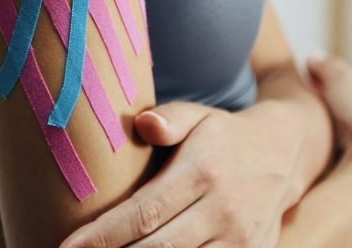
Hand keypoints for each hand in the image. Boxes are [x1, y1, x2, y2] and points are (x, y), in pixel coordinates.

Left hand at [59, 99, 300, 247]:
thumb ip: (170, 118)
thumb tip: (143, 122)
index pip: (144, 213)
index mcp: (203, 172)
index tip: (69, 247)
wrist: (282, 154)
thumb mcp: (198, 115)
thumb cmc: (222, 134)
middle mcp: (223, 211)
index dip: (103, 236)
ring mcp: (241, 241)